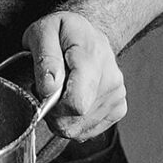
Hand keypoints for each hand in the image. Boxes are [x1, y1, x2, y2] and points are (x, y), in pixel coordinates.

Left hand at [22, 11, 126, 140]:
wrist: (86, 32)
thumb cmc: (62, 32)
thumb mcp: (43, 32)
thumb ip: (45, 59)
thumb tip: (49, 89)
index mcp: (93, 57)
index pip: (77, 104)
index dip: (53, 107)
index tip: (42, 91)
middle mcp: (112, 78)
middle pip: (76, 119)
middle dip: (53, 113)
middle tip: (48, 89)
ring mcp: (117, 94)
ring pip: (80, 129)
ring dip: (63, 117)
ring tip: (61, 91)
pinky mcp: (119, 107)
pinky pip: (88, 130)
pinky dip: (75, 122)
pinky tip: (72, 99)